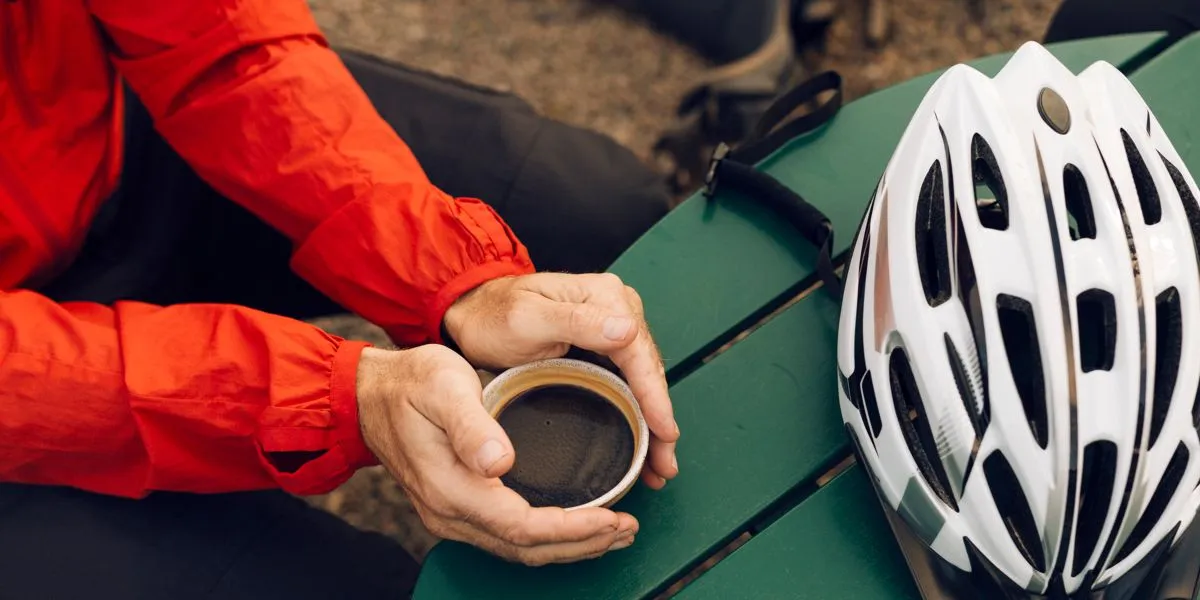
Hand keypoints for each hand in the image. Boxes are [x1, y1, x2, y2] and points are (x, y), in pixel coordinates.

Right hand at [356, 345, 637, 564]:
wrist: (370, 395)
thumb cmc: (410, 383)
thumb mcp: (442, 386)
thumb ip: (471, 425)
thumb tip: (499, 462)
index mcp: (451, 487)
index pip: (522, 526)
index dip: (572, 528)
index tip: (612, 517)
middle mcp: (450, 512)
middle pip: (526, 548)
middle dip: (582, 544)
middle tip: (627, 529)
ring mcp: (451, 515)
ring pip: (518, 548)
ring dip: (569, 545)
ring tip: (613, 533)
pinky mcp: (456, 508)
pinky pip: (507, 536)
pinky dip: (546, 536)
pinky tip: (573, 524)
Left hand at [442, 272, 678, 488]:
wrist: (474, 315)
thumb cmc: (493, 317)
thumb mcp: (526, 320)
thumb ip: (576, 322)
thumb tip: (627, 330)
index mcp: (605, 298)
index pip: (639, 352)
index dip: (655, 396)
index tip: (665, 432)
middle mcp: (616, 310)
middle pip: (648, 371)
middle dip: (659, 420)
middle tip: (664, 465)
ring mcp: (611, 329)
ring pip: (642, 381)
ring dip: (653, 423)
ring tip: (658, 466)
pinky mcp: (603, 348)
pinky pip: (628, 383)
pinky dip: (638, 414)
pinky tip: (643, 442)